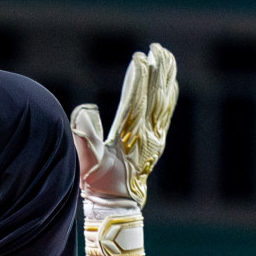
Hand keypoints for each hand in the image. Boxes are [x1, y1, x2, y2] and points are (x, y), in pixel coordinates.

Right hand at [69, 43, 177, 255]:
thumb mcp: (88, 165)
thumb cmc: (99, 187)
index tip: (139, 58)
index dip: (138, 79)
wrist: (117, 207)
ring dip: (165, 78)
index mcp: (129, 137)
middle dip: (157, 71)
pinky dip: (169, 96)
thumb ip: (86, 139)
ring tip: (165, 56)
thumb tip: (84, 111)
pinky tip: (171, 84)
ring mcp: (154, 139)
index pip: (136, 101)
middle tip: (157, 48)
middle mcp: (146, 136)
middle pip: (155, 97)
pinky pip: (166, 114)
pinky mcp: (156, 142)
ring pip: (163, 102)